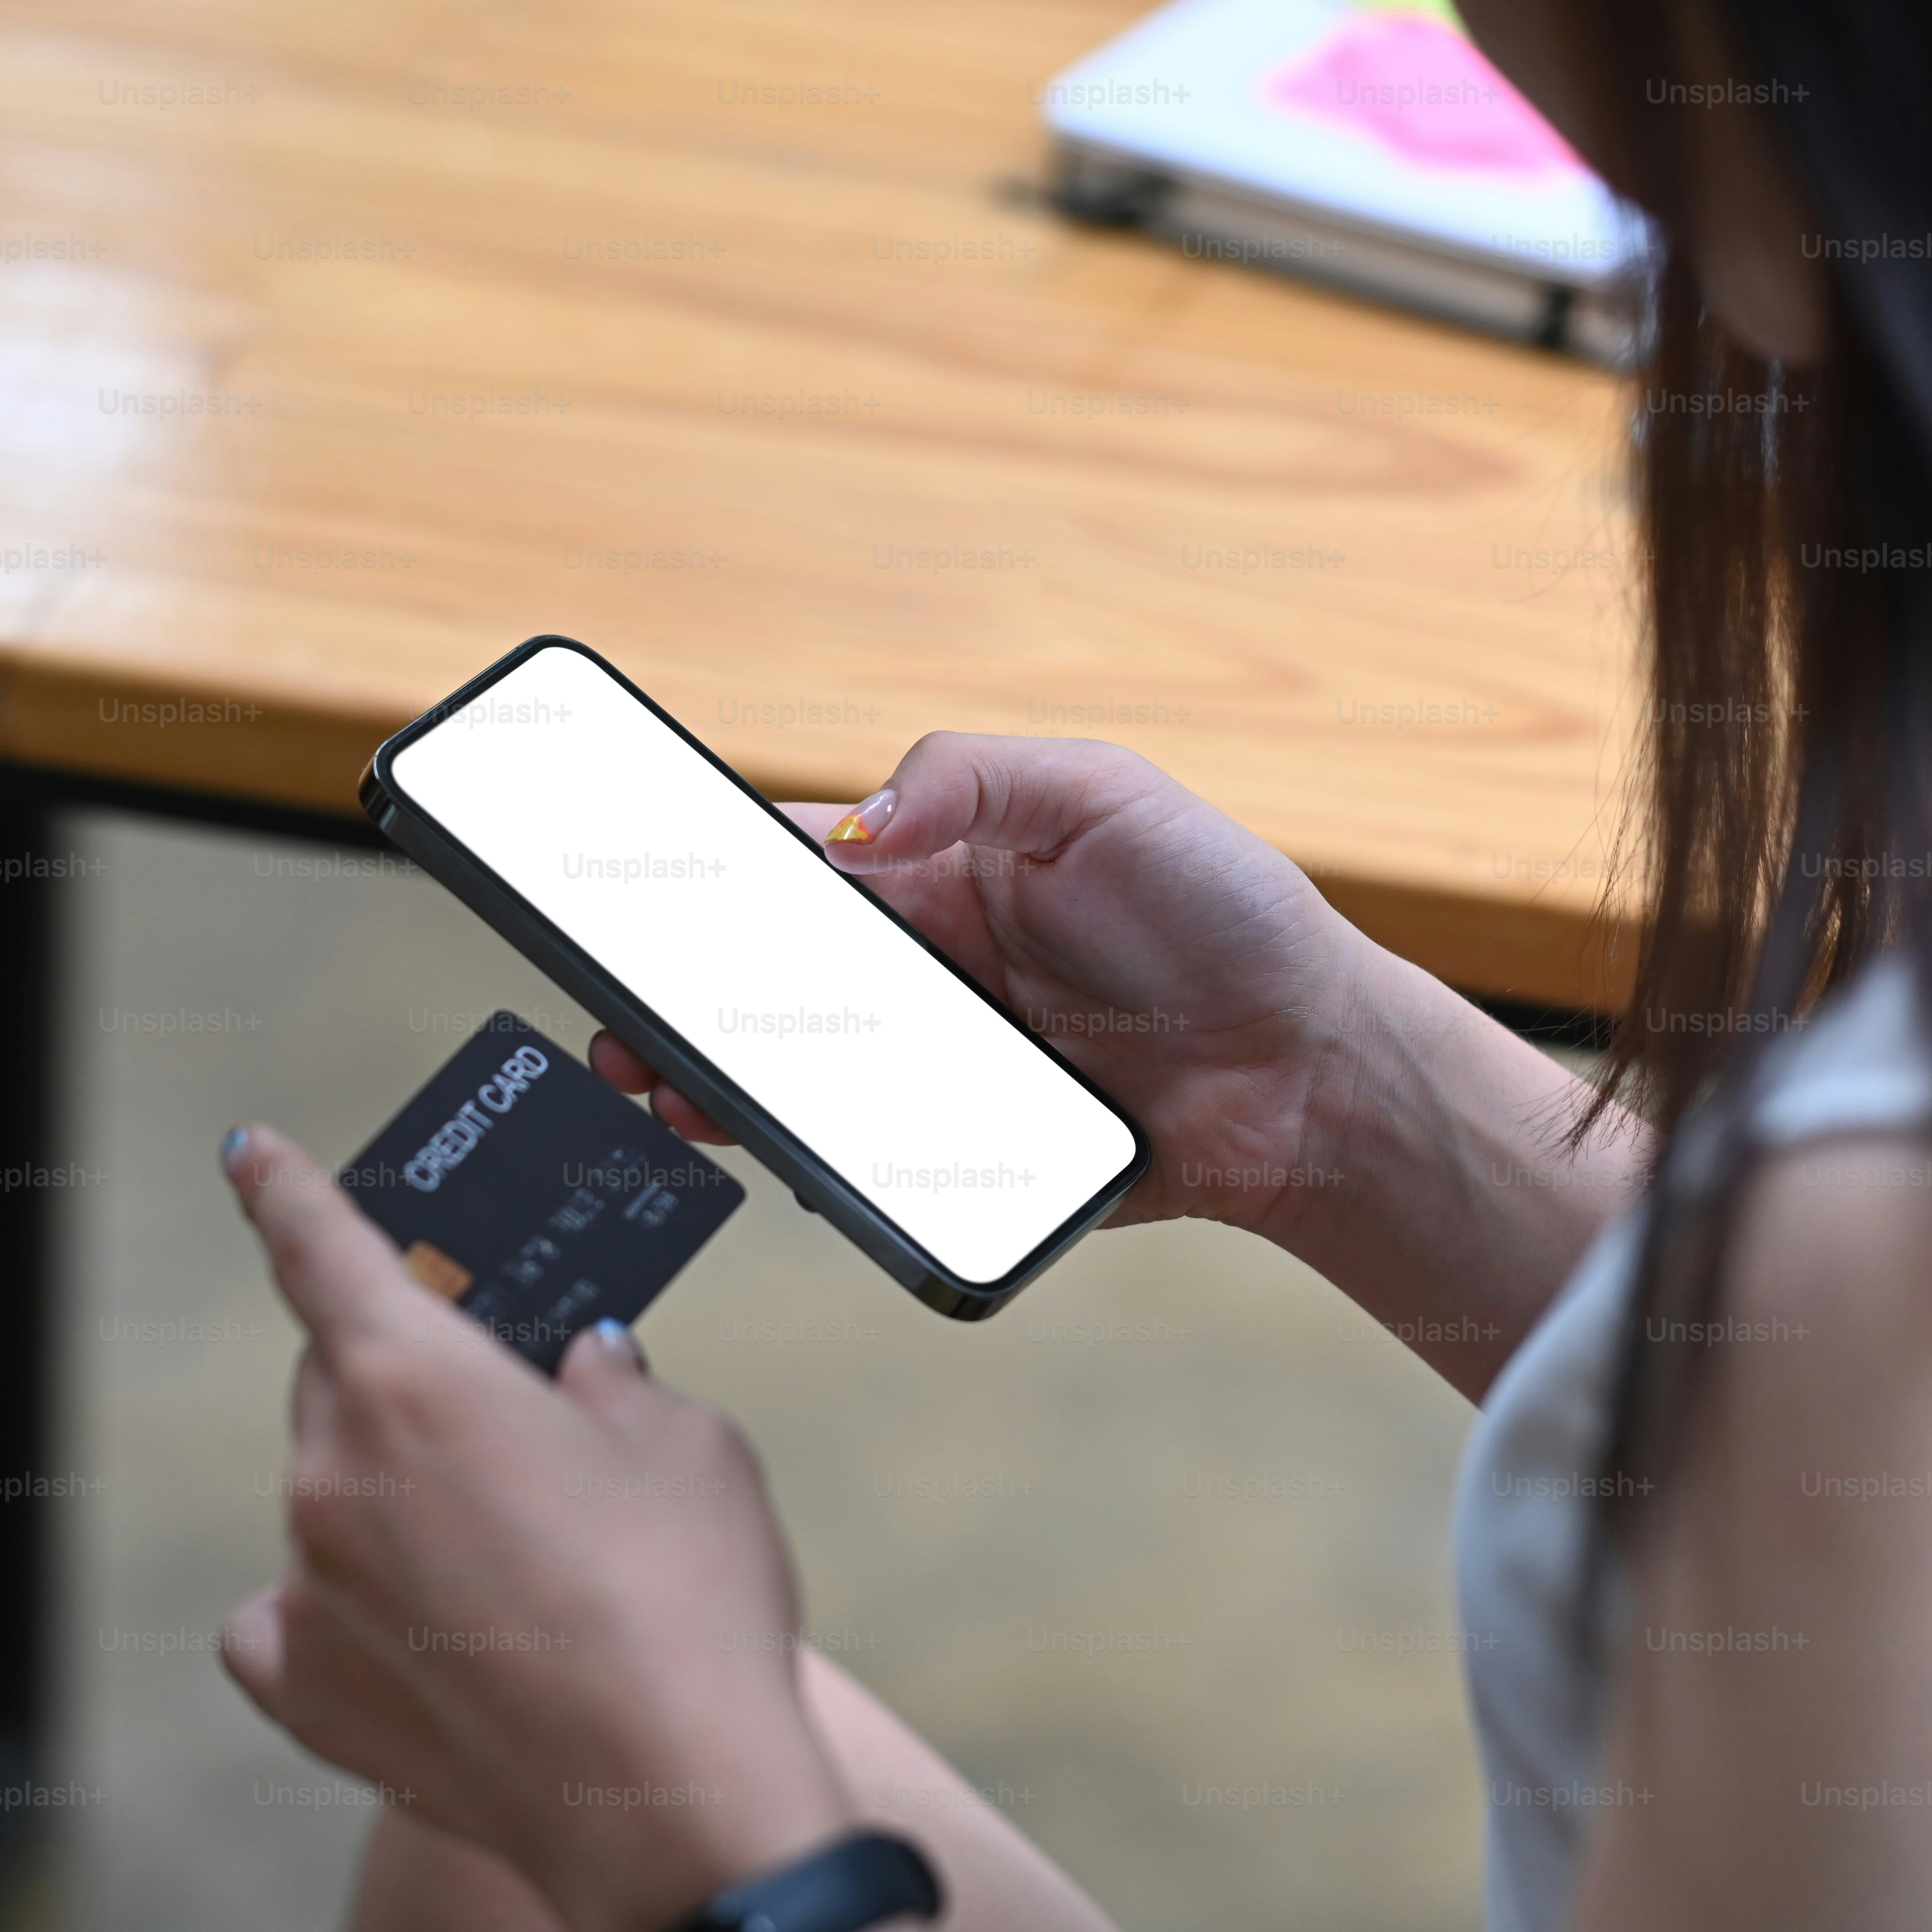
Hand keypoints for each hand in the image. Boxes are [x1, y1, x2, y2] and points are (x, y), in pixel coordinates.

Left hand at [214, 1126, 853, 1931]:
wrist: (671, 1797)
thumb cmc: (687, 1604)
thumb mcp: (684, 1444)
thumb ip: (613, 1382)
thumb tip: (581, 1371)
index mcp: (415, 1380)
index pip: (322, 1248)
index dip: (286, 1188)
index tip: (251, 1155)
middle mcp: (335, 1473)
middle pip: (338, 1379)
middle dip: (408, 1373)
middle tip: (498, 1406)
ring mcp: (312, 1585)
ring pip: (330, 1494)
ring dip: (397, 1494)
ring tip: (513, 1552)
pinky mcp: (310, 1687)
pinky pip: (294, 1613)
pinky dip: (343, 1603)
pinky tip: (416, 1623)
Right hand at [591, 732, 1375, 1234]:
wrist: (1313, 1067)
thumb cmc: (1227, 912)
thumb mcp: (1105, 796)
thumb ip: (971, 781)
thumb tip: (849, 821)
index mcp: (941, 867)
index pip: (795, 856)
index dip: (706, 868)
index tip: (628, 885)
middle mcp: (925, 963)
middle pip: (769, 973)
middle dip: (679, 991)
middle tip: (618, 1013)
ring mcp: (938, 1058)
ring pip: (797, 1067)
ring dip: (714, 1076)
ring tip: (651, 1083)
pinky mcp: (966, 1143)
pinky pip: (866, 1149)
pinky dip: (802, 1150)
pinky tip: (758, 1144)